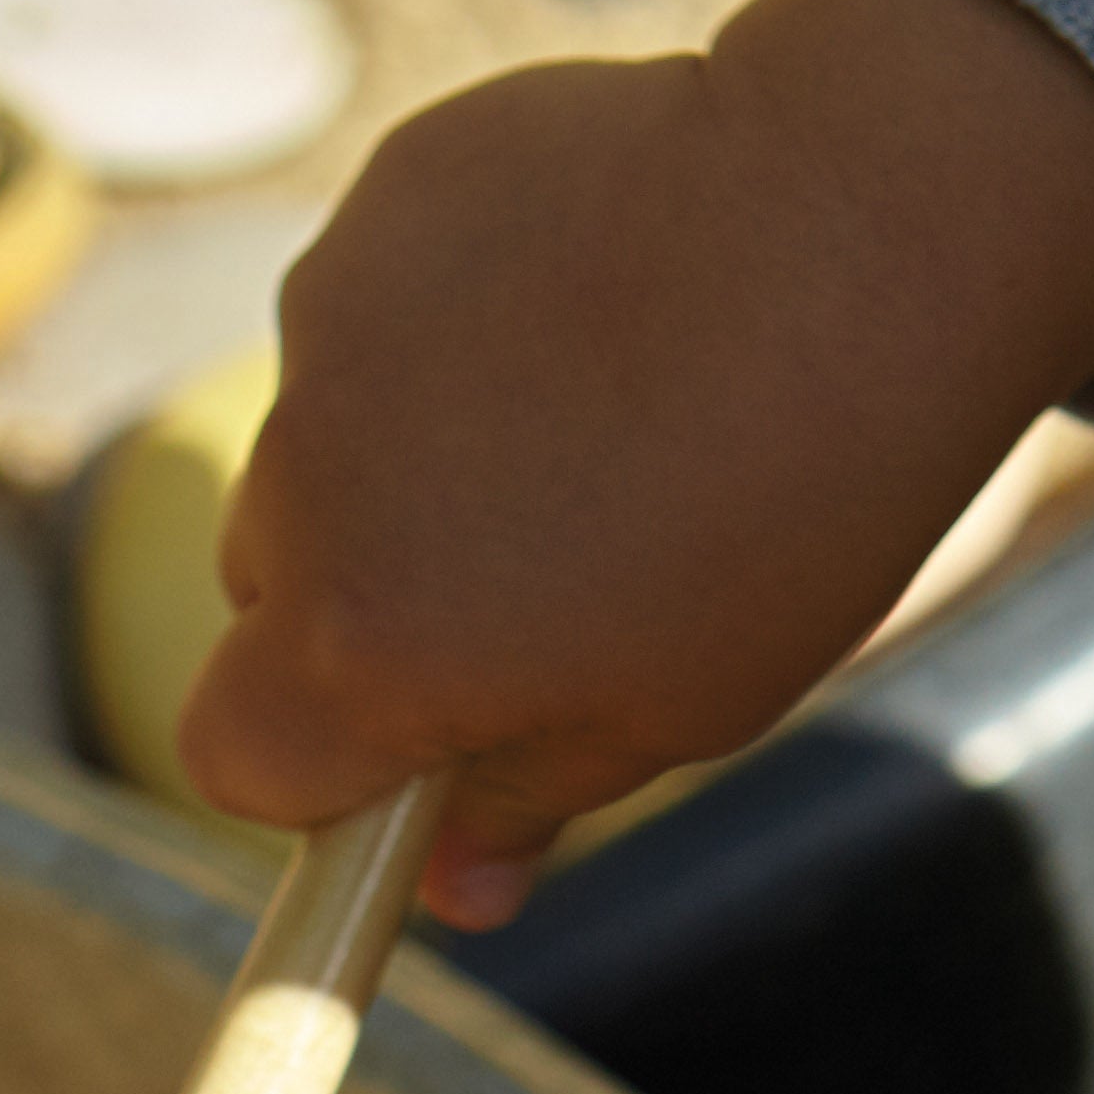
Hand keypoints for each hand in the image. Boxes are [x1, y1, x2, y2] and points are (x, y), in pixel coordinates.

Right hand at [179, 0, 1093, 927]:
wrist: (867, 223)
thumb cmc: (792, 507)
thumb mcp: (676, 707)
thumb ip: (526, 799)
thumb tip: (450, 893)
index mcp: (365, 647)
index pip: (227, 756)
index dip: (308, 773)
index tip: (400, 757)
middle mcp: (308, 482)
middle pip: (267, 587)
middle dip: (362, 598)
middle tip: (539, 574)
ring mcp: (333, 322)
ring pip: (325, 432)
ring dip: (411, 449)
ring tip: (597, 418)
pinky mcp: (387, 199)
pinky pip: (381, 298)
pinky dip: (458, 320)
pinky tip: (602, 301)